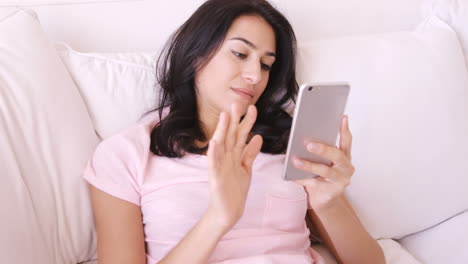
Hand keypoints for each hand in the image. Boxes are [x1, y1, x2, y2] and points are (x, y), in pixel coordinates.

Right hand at [206, 103, 262, 230]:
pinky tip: (214, 142)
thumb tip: (258, 137)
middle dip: (234, 120)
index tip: (253, 107)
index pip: (241, 135)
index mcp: (234, 155)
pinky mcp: (215, 178)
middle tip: (237, 103)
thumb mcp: (246, 169)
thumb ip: (250, 153)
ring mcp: (220, 166)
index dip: (247, 121)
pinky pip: (213, 164)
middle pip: (231, 136)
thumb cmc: (235, 190)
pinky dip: (213, 153)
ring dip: (222, 130)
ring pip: (221, 145)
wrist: (227, 212)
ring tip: (224, 116)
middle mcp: (226, 158)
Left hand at [292, 115, 354, 212]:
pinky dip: (301, 179)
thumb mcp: (324, 162)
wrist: (324, 199)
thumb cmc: (322, 176)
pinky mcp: (330, 192)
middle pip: (337, 156)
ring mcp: (340, 181)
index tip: (342, 117)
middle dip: (323, 149)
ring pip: (325, 171)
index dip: (345, 130)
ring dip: (309, 165)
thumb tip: (305, 138)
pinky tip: (292, 175)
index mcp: (345, 157)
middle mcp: (346, 168)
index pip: (347, 141)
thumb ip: (320, 151)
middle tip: (309, 144)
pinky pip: (313, 183)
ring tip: (296, 160)